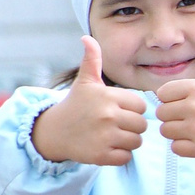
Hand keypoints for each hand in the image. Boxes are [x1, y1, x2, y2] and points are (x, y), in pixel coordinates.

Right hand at [30, 39, 146, 167]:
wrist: (54, 131)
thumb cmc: (75, 105)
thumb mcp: (85, 81)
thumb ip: (92, 60)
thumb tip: (87, 37)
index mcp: (108, 96)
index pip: (141, 106)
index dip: (132, 110)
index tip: (118, 110)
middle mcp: (107, 116)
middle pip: (141, 125)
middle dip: (132, 127)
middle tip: (115, 125)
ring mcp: (105, 137)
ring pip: (136, 142)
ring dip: (127, 141)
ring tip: (111, 135)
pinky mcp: (102, 156)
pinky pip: (126, 157)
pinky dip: (120, 155)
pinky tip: (106, 147)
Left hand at [157, 33, 194, 159]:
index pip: (162, 94)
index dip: (172, 99)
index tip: (187, 102)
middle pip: (162, 113)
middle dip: (173, 116)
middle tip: (191, 117)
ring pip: (166, 131)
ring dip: (176, 132)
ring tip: (194, 128)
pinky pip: (175, 148)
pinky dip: (183, 147)